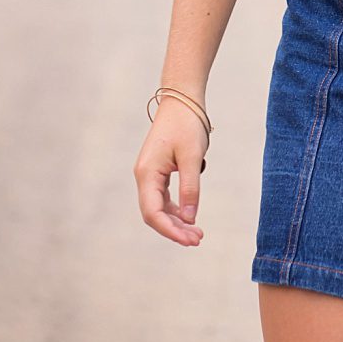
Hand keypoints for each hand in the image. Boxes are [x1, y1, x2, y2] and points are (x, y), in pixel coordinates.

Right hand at [134, 97, 208, 246]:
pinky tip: (190, 216)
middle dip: (175, 229)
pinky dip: (176, 208)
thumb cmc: (187, 125)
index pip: (153, 213)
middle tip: (198, 239)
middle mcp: (144, 177)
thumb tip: (190, 218)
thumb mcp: (192, 156)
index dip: (170, 230)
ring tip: (197, 233)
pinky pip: (163, 197)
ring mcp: (149, 174)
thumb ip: (190, 187)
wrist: (181, 100)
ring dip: (177, 220)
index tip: (191, 240)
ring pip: (159, 207)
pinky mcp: (158, 171)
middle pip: (155, 213)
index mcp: (147, 174)